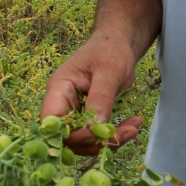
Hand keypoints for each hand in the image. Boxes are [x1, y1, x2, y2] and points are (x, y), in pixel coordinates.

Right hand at [41, 32, 142, 154]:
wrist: (118, 44)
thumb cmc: (109, 50)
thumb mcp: (109, 71)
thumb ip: (100, 98)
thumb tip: (93, 127)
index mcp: (59, 89)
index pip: (52, 123)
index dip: (70, 135)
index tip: (97, 133)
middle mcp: (63, 104)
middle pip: (68, 138)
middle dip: (96, 140)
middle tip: (126, 133)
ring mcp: (75, 113)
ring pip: (84, 141)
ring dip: (108, 141)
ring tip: (133, 128)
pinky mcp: (88, 118)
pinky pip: (96, 136)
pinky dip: (114, 136)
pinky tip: (133, 125)